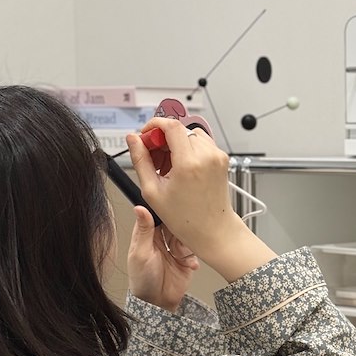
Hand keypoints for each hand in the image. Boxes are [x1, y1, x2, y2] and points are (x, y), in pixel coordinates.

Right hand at [127, 119, 235, 261]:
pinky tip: (181, 168)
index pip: (170, 125)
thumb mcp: (153, 191)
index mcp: (189, 163)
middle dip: (163, 139)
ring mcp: (217, 156)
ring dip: (176, 144)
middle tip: (154, 158)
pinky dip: (188, 150)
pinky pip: (201, 143)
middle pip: (179, 130)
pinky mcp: (222, 159)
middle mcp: (207, 156)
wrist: (213, 230)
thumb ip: (140, 160)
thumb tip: (133, 139)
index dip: (154, 126)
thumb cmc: (187, 219)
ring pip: (190, 135)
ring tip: (168, 166)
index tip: (146, 135)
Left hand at [127, 206, 198, 312]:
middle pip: (174, 223)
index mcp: (147, 235)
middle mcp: (161, 239)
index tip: (171, 208)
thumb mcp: (140, 253)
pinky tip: (188, 265)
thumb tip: (139, 207)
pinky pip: (194, 252)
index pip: (156, 214)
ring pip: (186, 236)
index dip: (164, 210)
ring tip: (181, 256)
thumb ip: (143, 231)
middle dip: (180, 228)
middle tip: (181, 234)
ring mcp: (175, 249)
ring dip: (186, 245)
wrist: (157, 303)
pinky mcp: (186, 260)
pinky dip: (193, 258)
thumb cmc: (142, 279)